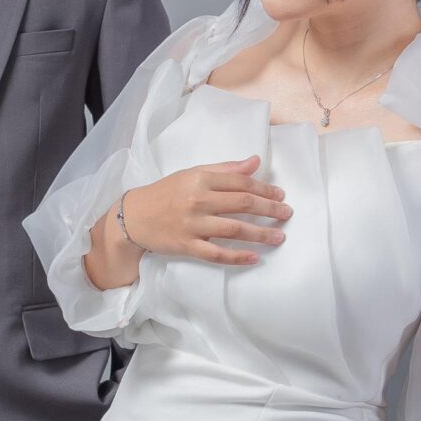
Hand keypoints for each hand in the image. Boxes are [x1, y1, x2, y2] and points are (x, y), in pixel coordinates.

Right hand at [118, 158, 292, 266]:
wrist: (134, 216)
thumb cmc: (165, 193)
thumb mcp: (192, 173)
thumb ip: (225, 169)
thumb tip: (255, 162)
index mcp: (201, 179)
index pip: (241, 183)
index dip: (264, 189)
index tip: (280, 195)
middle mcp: (198, 200)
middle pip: (243, 205)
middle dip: (269, 209)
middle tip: (286, 214)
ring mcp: (193, 225)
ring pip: (234, 230)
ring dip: (261, 234)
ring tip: (279, 237)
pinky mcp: (187, 246)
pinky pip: (216, 254)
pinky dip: (237, 257)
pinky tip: (254, 257)